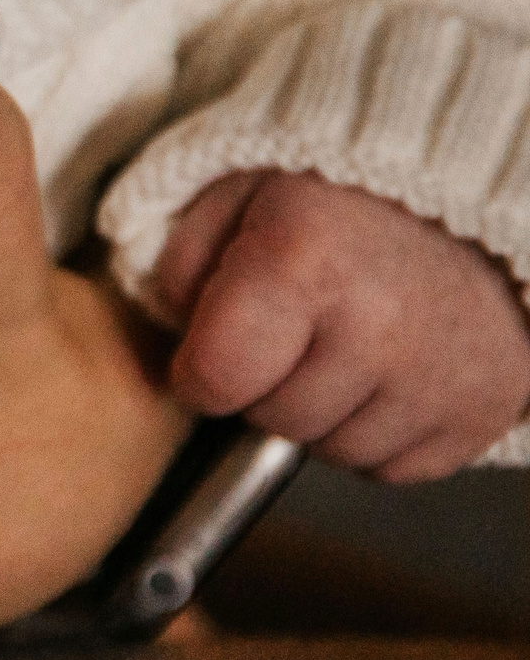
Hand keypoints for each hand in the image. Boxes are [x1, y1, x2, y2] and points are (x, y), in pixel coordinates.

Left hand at [156, 169, 529, 480]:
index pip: (214, 378)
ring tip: (345, 343)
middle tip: (293, 329)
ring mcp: (439, 378)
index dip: (197, 371)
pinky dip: (378, 430)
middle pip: (273, 420)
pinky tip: (387, 371)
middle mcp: (378, 328)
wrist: (473, 197)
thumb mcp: (238, 193)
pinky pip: (392, 466)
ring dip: (322, 412)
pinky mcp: (483, 413)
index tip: (210, 350)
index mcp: (303, 260)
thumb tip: (176, 336)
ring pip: (333, 451)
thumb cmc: (342, 195)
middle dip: (264, 386)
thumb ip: (184, 263)